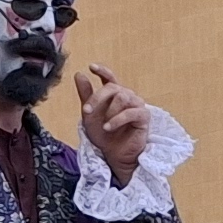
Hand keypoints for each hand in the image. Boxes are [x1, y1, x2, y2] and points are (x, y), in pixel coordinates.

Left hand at [77, 67, 155, 185]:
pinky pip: (132, 112)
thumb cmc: (103, 135)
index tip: (91, 67)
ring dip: (109, 111)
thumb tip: (79, 74)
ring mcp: (137, 105)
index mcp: (114, 94)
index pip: (110, 77)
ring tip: (104, 126)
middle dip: (98, 98)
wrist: (113, 155)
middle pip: (114, 88)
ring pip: (123, 97)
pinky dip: (118, 120)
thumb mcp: (89, 115)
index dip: (102, 71)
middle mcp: (127, 96)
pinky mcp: (143, 117)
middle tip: (87, 110)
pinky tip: (109, 128)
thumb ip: (86, 95)